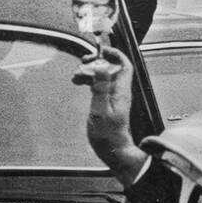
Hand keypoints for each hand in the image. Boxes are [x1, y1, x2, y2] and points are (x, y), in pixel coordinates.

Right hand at [72, 46, 140, 174]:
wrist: (113, 152)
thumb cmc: (108, 135)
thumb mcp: (101, 110)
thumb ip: (101, 88)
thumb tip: (101, 67)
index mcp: (121, 91)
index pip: (124, 65)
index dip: (114, 54)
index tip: (100, 50)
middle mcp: (119, 91)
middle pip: (111, 68)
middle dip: (97, 61)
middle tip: (83, 62)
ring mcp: (114, 97)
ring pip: (103, 76)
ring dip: (90, 72)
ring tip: (76, 75)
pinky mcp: (108, 103)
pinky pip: (99, 85)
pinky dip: (89, 82)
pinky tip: (79, 83)